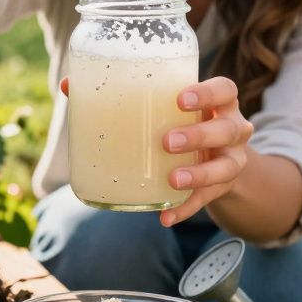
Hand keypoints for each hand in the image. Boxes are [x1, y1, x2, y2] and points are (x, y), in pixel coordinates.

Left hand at [58, 76, 253, 226]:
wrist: (219, 158)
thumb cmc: (181, 121)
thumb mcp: (165, 106)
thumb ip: (121, 93)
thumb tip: (68, 85)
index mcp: (219, 102)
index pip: (224, 90)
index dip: (206, 93)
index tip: (180, 99)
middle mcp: (232, 129)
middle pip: (226, 129)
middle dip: (198, 135)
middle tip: (167, 142)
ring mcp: (231, 160)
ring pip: (224, 167)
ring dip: (198, 174)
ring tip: (172, 179)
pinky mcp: (222, 188)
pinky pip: (207, 201)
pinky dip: (185, 209)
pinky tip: (166, 217)